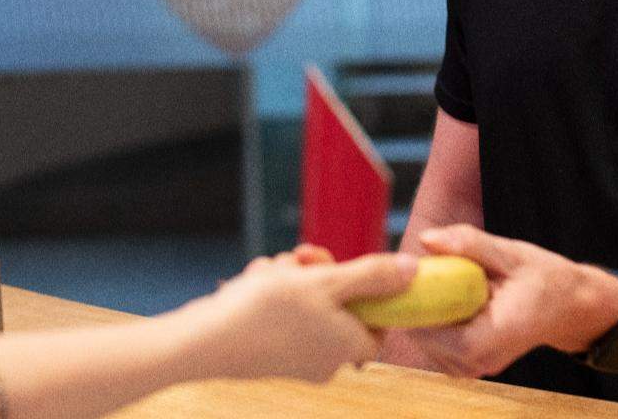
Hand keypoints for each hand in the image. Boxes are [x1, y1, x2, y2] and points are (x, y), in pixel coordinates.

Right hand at [182, 245, 417, 382]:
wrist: (203, 341)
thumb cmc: (267, 312)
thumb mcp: (327, 282)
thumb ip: (373, 275)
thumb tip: (415, 270)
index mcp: (348, 348)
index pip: (378, 323)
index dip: (367, 292)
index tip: (346, 270)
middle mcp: (325, 360)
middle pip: (339, 306)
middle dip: (317, 274)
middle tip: (300, 257)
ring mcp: (294, 359)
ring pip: (306, 302)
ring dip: (289, 278)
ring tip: (268, 273)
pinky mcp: (267, 352)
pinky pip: (280, 313)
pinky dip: (268, 292)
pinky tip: (251, 284)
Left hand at [404, 224, 617, 378]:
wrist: (570, 307)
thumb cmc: (545, 279)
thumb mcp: (511, 253)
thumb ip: (469, 244)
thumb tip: (427, 238)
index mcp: (499, 334)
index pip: (443, 338)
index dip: (421, 310)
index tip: (415, 278)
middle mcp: (485, 360)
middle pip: (429, 342)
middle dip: (420, 307)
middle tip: (424, 273)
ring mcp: (477, 366)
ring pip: (429, 346)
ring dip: (426, 314)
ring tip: (441, 284)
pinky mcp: (470, 363)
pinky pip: (438, 347)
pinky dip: (435, 323)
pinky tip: (447, 300)